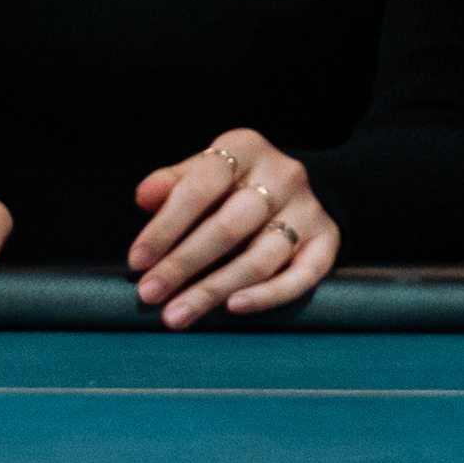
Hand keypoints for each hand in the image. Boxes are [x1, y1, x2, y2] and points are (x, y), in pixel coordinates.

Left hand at [124, 128, 337, 326]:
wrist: (297, 189)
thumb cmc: (236, 184)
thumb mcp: (205, 170)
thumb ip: (173, 182)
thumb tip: (144, 197)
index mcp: (246, 148)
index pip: (201, 186)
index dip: (165, 225)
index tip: (137, 260)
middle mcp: (283, 175)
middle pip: (228, 227)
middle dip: (183, 264)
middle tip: (150, 294)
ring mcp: (308, 210)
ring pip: (259, 258)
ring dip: (213, 290)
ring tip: (178, 314)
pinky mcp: (326, 242)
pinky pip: (300, 277)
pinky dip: (266, 295)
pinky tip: (233, 307)